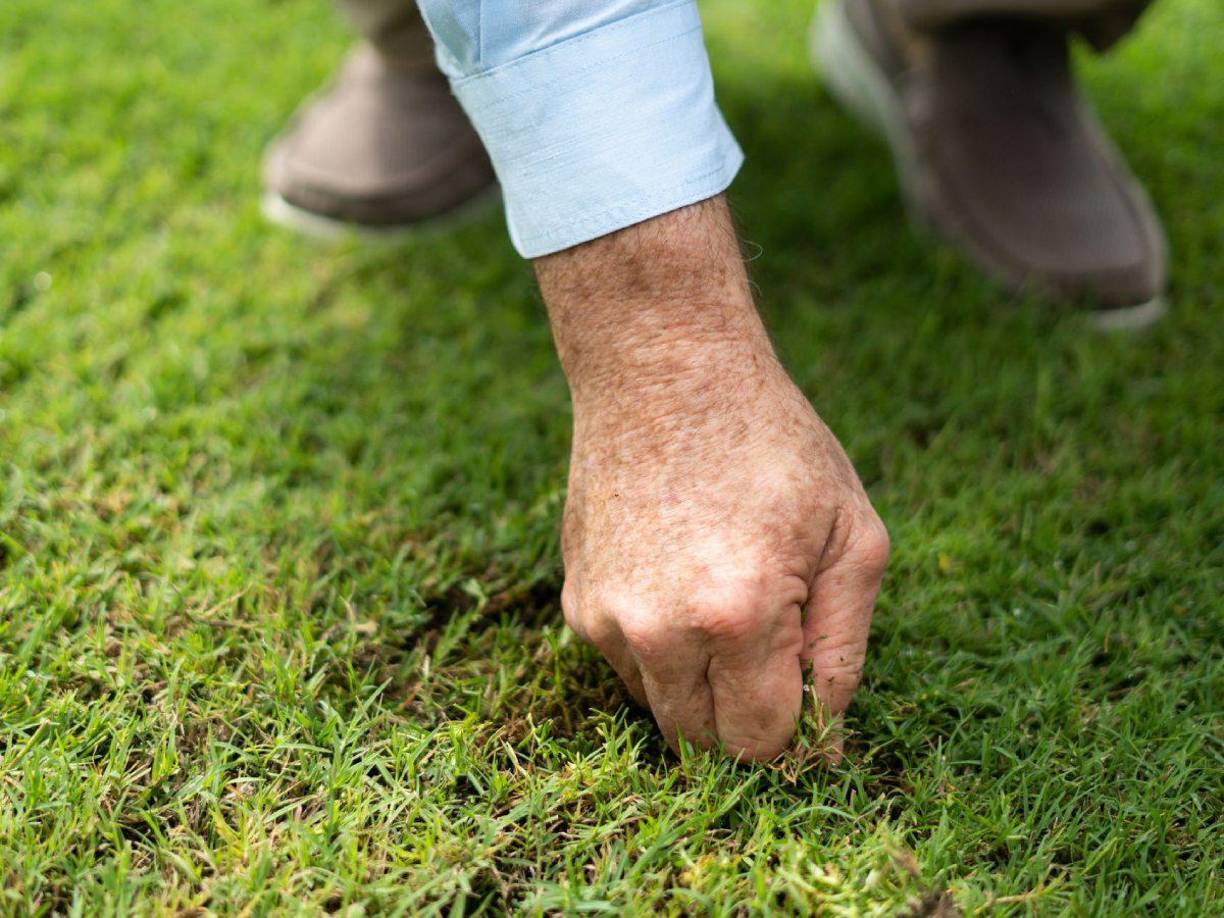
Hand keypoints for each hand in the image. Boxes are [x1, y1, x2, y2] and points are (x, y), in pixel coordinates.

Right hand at [559, 340, 887, 760]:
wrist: (664, 370)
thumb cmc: (770, 442)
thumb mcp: (852, 534)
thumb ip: (845, 651)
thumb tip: (823, 742)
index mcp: (738, 615)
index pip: (763, 745)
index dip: (798, 736)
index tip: (809, 691)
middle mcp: (658, 631)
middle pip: (705, 746)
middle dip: (748, 722)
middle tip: (776, 651)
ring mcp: (607, 619)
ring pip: (664, 713)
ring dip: (704, 689)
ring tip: (728, 603)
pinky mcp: (578, 604)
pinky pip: (628, 669)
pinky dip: (664, 653)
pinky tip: (683, 581)